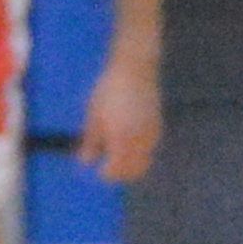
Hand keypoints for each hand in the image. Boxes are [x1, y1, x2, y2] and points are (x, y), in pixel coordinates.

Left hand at [75, 51, 163, 184]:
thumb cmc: (109, 89)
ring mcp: (151, 134)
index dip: (107, 175)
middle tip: (107, 169)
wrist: (135, 68)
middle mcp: (139, 139)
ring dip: (130, 166)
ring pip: (144, 163)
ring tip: (116, 156)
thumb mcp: (94, 115)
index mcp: (121, 137)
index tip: (98, 172)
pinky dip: (139, 155)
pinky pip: (149, 151)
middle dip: (119, 174)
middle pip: (133, 171)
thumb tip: (85, 163)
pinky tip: (127, 145)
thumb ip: (90, 141)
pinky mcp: (157, 127)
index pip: (116, 169)